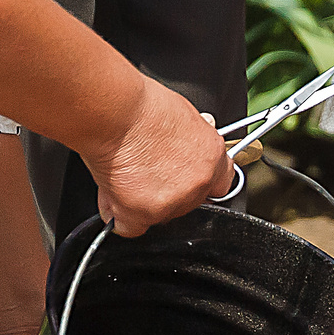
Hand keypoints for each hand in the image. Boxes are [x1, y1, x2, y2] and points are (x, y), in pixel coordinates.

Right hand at [87, 77, 234, 236]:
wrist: (117, 112)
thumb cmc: (142, 106)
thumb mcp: (183, 115)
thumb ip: (191, 140)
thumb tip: (188, 144)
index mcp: (212, 156)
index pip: (220, 184)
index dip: (201, 184)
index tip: (187, 180)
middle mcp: (197, 182)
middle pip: (187, 204)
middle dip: (167, 193)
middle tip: (145, 171)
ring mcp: (172, 201)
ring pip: (159, 216)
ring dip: (142, 203)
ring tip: (124, 174)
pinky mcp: (143, 213)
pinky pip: (131, 228)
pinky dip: (119, 216)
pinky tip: (113, 195)